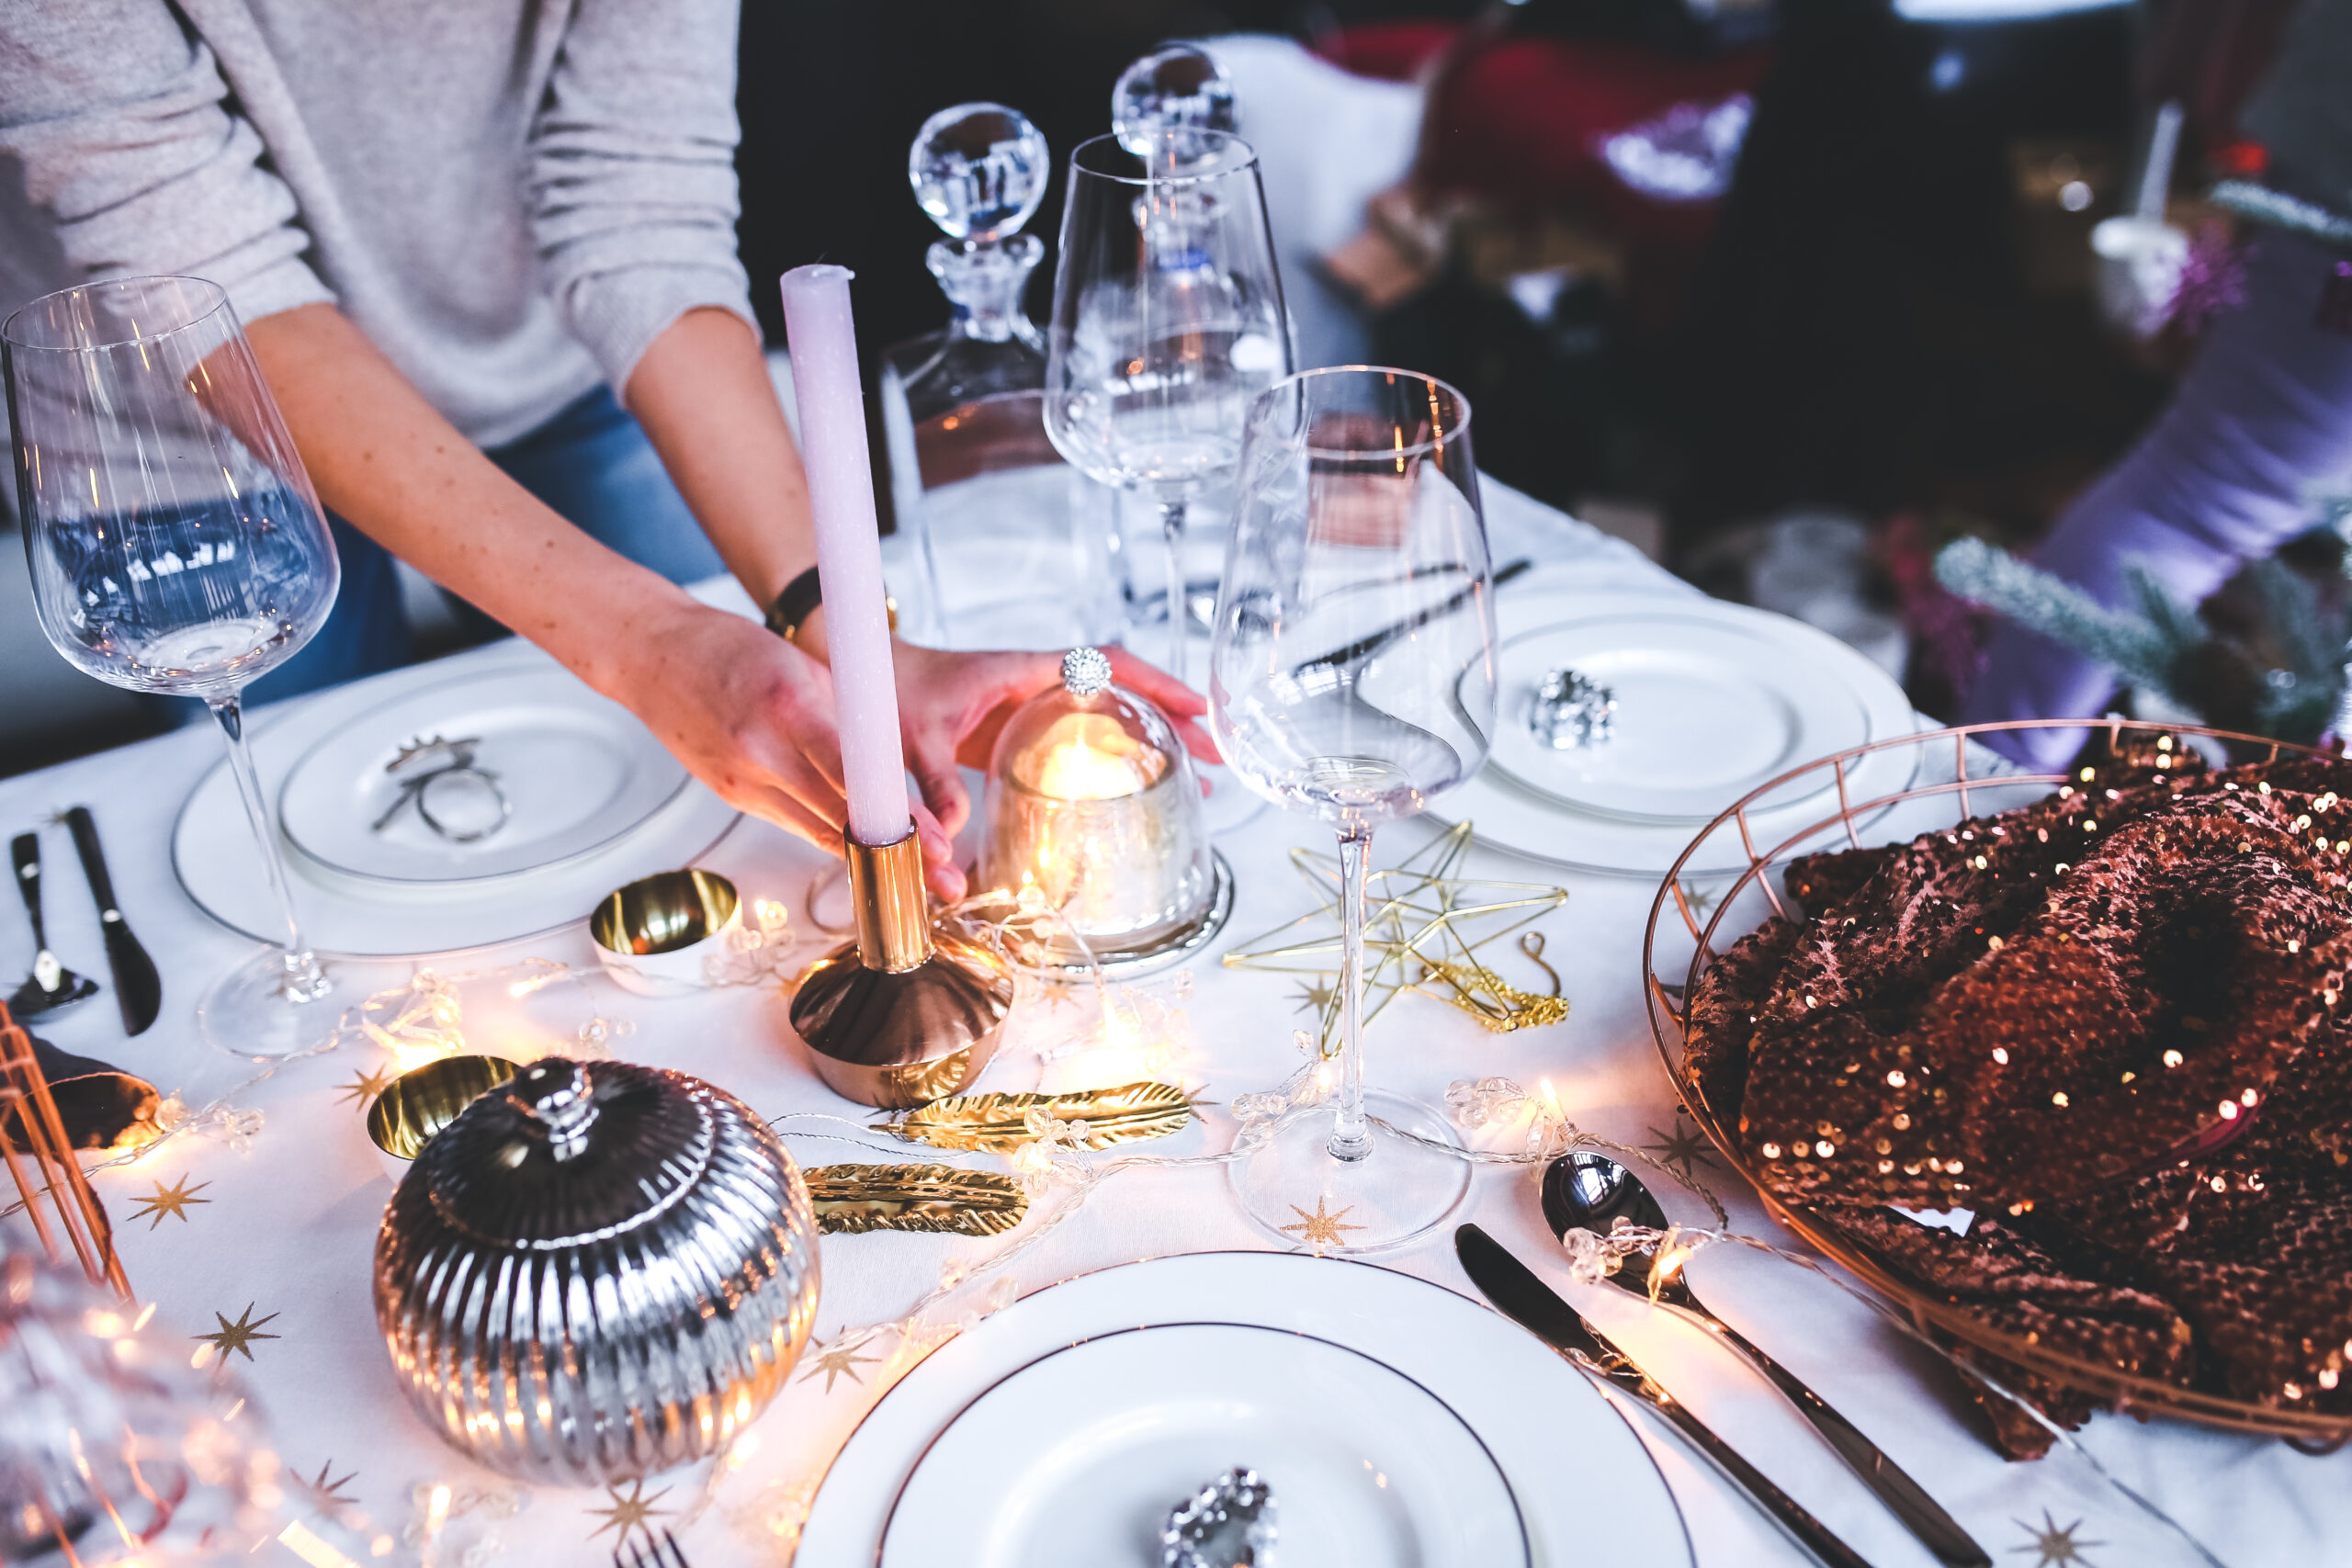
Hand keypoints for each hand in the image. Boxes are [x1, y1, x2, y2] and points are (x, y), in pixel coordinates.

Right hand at [612, 603, 959, 889]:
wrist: (654, 656)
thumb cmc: (732, 649)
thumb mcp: (805, 667)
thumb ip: (848, 716)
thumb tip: (893, 760)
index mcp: (788, 707)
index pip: (856, 778)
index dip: (898, 817)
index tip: (936, 842)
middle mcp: (762, 752)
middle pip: (841, 818)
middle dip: (897, 849)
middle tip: (944, 877)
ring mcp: (742, 781)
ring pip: (819, 831)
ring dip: (867, 853)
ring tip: (917, 874)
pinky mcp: (732, 796)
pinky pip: (793, 823)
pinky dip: (830, 832)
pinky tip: (863, 847)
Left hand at [892, 644, 1219, 899]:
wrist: (858, 675)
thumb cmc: (885, 691)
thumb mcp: (908, 737)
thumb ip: (927, 785)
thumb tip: (949, 840)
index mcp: (1021, 673)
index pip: (1104, 665)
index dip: (1154, 685)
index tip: (1195, 711)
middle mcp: (1035, 685)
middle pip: (1122, 692)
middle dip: (1172, 719)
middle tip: (1217, 757)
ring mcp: (1030, 707)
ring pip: (1108, 714)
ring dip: (1152, 738)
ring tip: (1196, 777)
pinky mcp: (1018, 729)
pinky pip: (1081, 736)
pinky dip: (1114, 755)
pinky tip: (1131, 787)